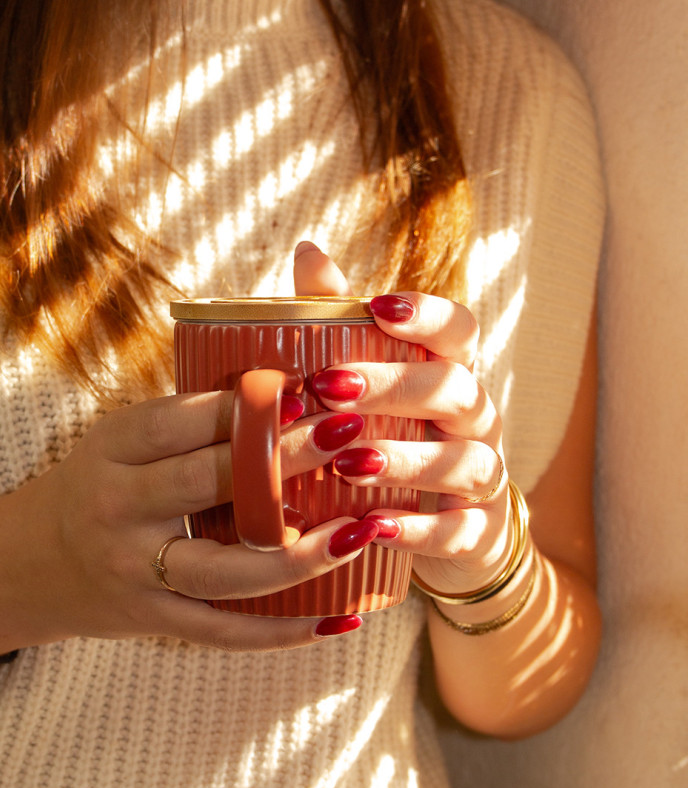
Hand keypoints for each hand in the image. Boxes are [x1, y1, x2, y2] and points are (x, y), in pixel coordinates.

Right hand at [0, 343, 376, 661]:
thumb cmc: (91, 486)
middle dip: (286, 460)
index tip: (306, 392)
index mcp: (111, 450)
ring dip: (301, 554)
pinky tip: (339, 620)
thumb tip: (281, 395)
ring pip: (227, 571)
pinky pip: (224, 632)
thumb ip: (184, 424)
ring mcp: (135, 572)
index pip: (181, 422)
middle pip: (211, 484)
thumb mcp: (118, 441)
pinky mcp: (151, 621)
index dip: (245, 407)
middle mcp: (118, 509)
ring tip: (361, 530)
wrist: (25, 565)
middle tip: (350, 437)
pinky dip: (282, 631)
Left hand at [294, 242, 509, 596]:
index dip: (428, 316)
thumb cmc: (393, 436)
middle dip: (395, 386)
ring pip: (467, 460)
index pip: (460, 331)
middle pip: (456, 390)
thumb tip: (308, 249)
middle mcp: (476, 420)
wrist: (442, 526)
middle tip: (332, 389)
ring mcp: (486, 476)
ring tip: (349, 463)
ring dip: (407, 460)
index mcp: (450, 375)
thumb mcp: (369, 382)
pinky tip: (374, 528)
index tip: (378, 307)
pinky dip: (421, 529)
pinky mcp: (480, 531)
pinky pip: (462, 529)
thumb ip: (341, 322)